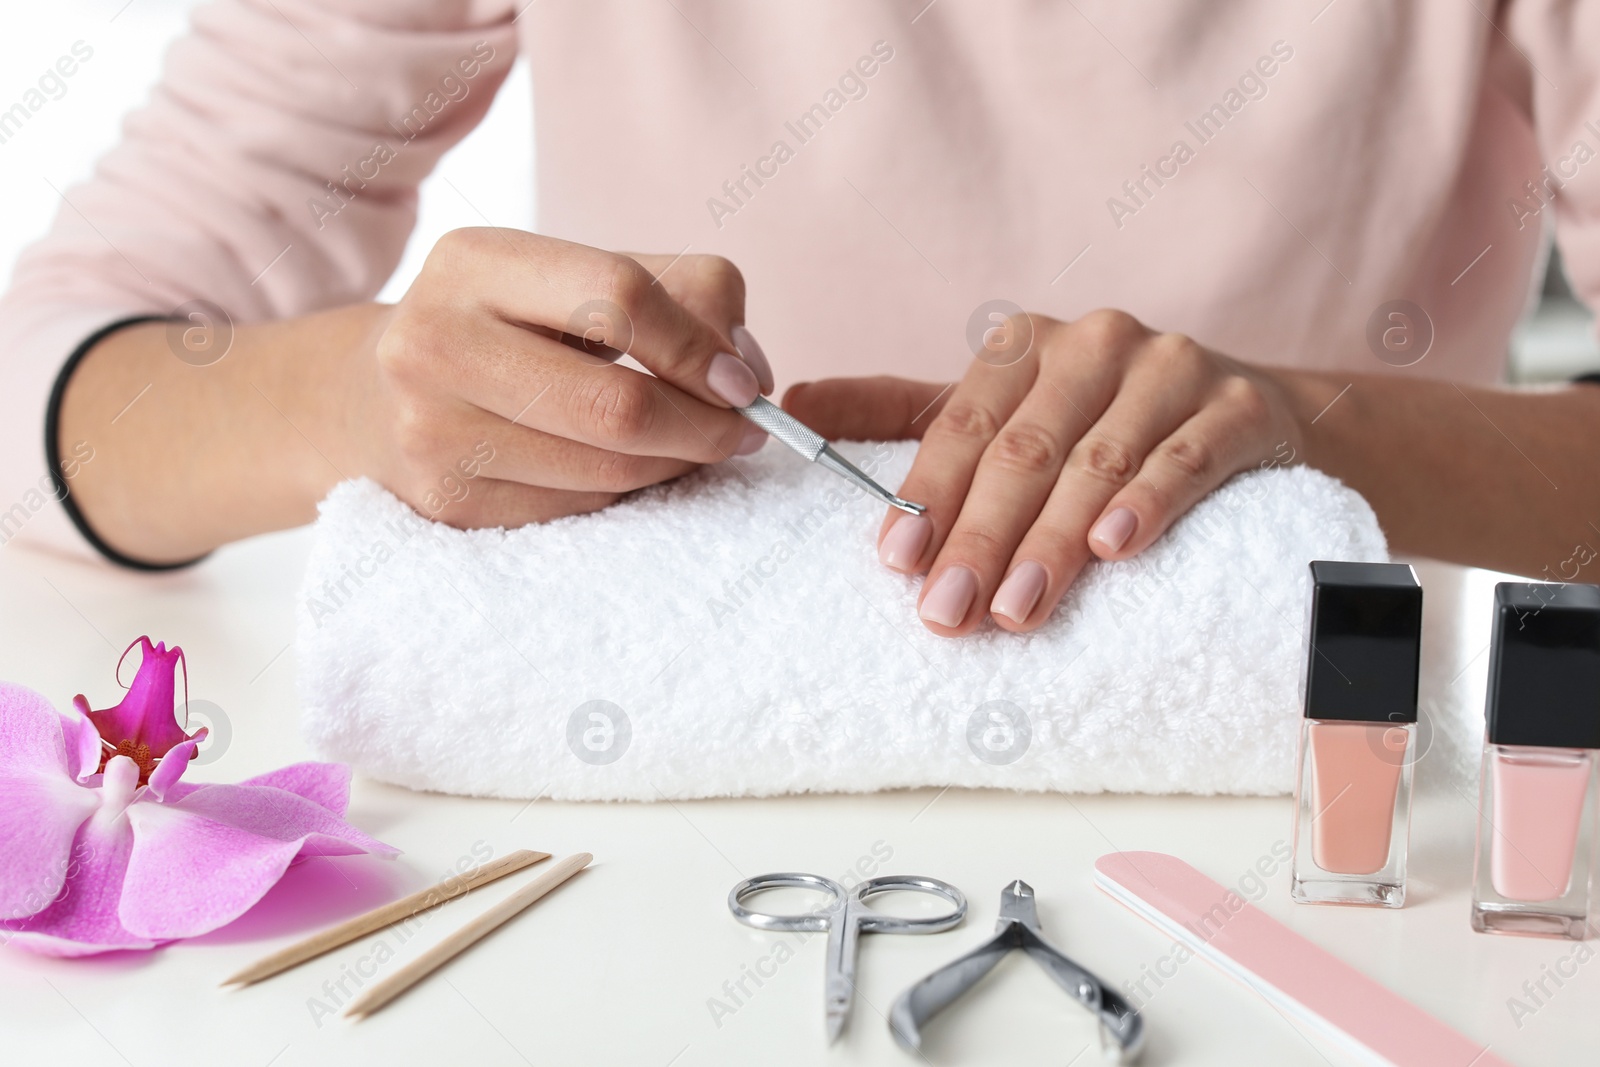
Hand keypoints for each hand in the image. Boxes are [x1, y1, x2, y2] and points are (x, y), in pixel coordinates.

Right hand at [344, 229, 773, 526]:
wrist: (376, 398)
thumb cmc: (512, 327)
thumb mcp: (579, 277)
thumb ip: (683, 293)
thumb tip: (747, 372)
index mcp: (474, 262)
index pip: (618, 297)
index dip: (700, 347)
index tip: (743, 383)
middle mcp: (435, 342)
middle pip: (616, 405)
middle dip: (704, 427)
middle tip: (742, 431)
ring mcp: (433, 431)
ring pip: (607, 471)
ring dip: (676, 464)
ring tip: (691, 444)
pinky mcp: (448, 503)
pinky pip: (580, 511)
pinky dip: (626, 493)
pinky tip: (625, 467)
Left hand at [783, 309, 1303, 635]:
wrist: (1241, 414)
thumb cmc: (1098, 420)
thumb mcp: (998, 411)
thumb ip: (900, 412)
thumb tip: (794, 406)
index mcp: (1026, 343)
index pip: (965, 422)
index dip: (928, 493)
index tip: (897, 562)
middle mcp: (1096, 343)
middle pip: (1025, 449)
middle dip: (982, 538)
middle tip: (948, 613)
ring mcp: (1172, 369)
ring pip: (1097, 462)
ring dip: (1052, 541)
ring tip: (1016, 610)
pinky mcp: (1237, 405)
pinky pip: (1186, 457)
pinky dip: (1148, 501)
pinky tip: (1116, 547)